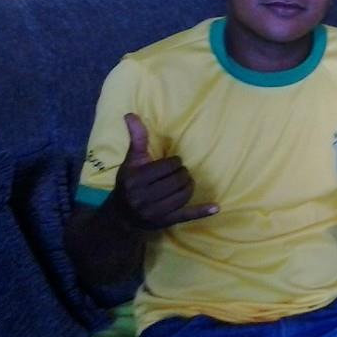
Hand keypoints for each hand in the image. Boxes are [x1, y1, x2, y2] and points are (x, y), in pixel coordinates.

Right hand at [105, 113, 218, 231]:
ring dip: (189, 185)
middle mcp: (144, 198)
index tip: (170, 164)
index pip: (168, 167)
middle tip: (178, 173)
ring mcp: (156, 212)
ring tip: (184, 182)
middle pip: (178, 180)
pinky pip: (186, 215)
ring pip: (184, 194)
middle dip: (182, 173)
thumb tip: (130, 114)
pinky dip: (201, 211)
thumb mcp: (131, 160)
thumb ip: (136, 138)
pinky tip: (215, 207)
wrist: (121, 215)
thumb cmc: (128, 183)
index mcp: (136, 180)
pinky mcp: (166, 222)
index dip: (173, 163)